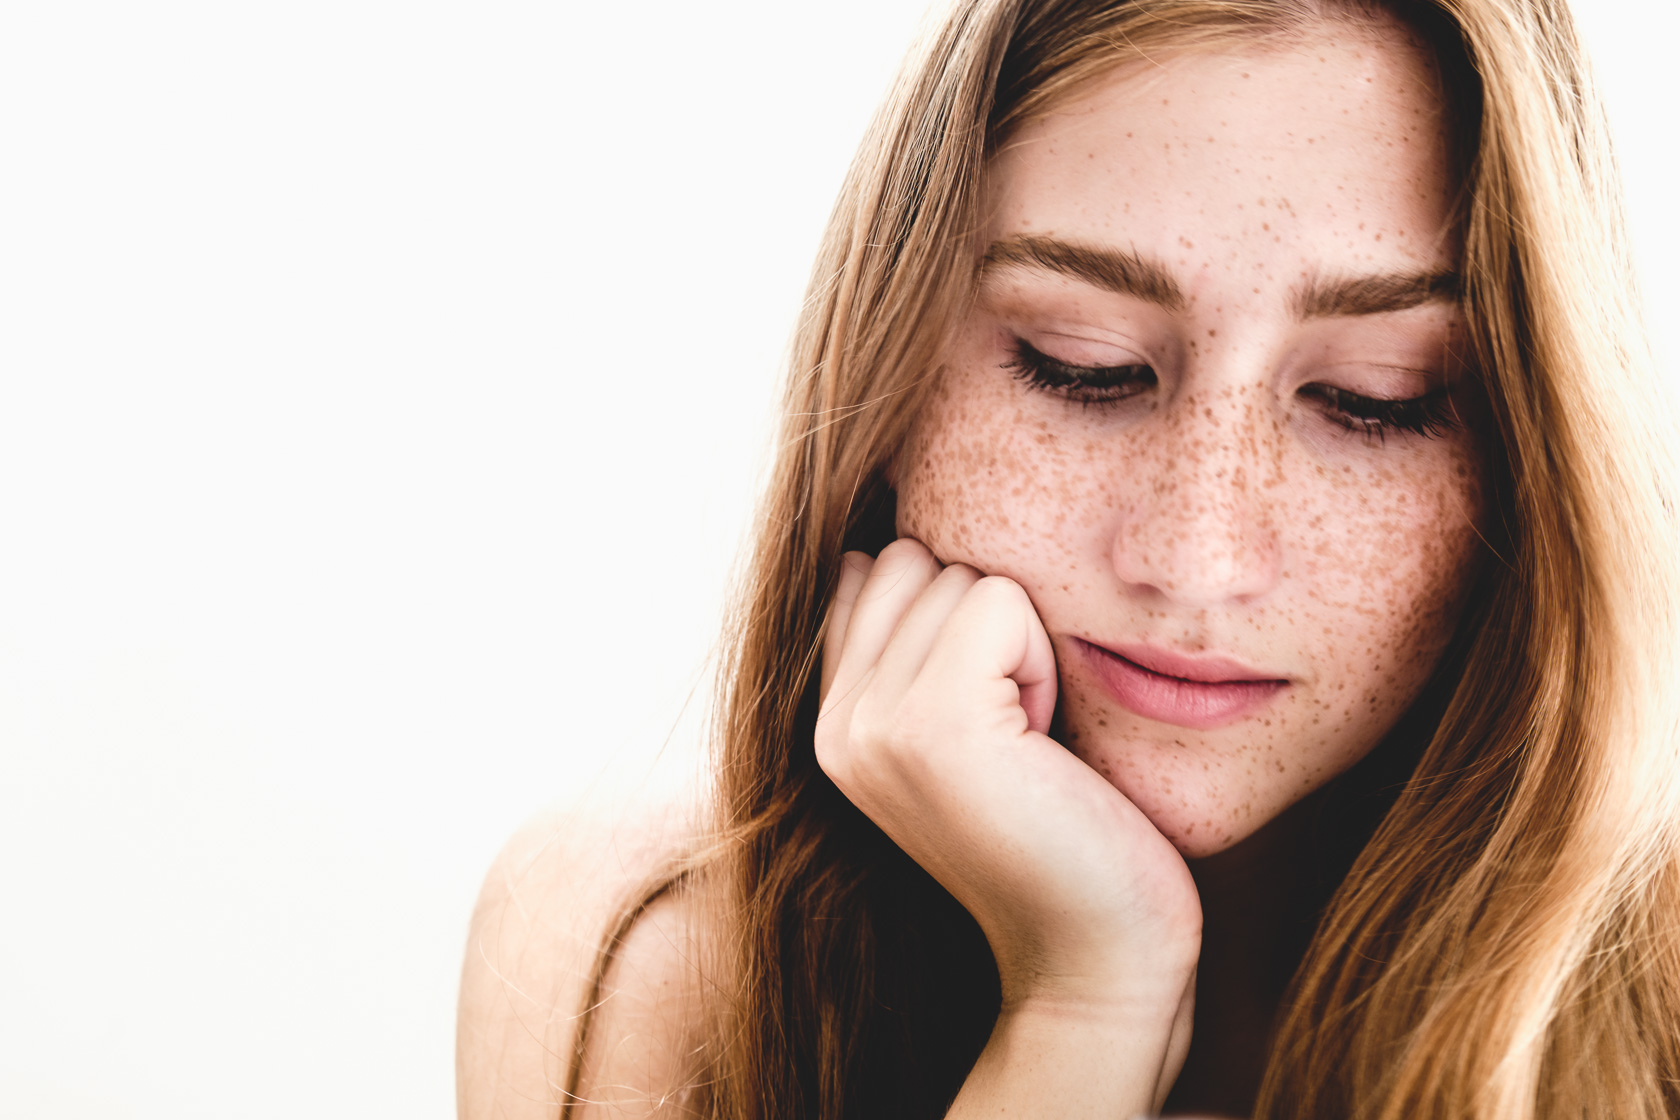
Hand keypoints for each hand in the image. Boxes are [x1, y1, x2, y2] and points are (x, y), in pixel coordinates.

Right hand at [816, 539, 1201, 1108]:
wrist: (1098, 955)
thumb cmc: (1064, 832)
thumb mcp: (970, 727)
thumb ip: (914, 646)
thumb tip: (888, 539)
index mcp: (832, 721)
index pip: (873, 570)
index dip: (956, 616)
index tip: (991, 709)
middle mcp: (834, 723)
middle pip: (914, 558)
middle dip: (985, 619)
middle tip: (1017, 725)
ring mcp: (872, 726)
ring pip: (958, 574)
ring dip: (1018, 641)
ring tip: (1029, 738)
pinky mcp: (931, 726)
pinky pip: (998, 601)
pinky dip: (1039, 656)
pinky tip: (1044, 741)